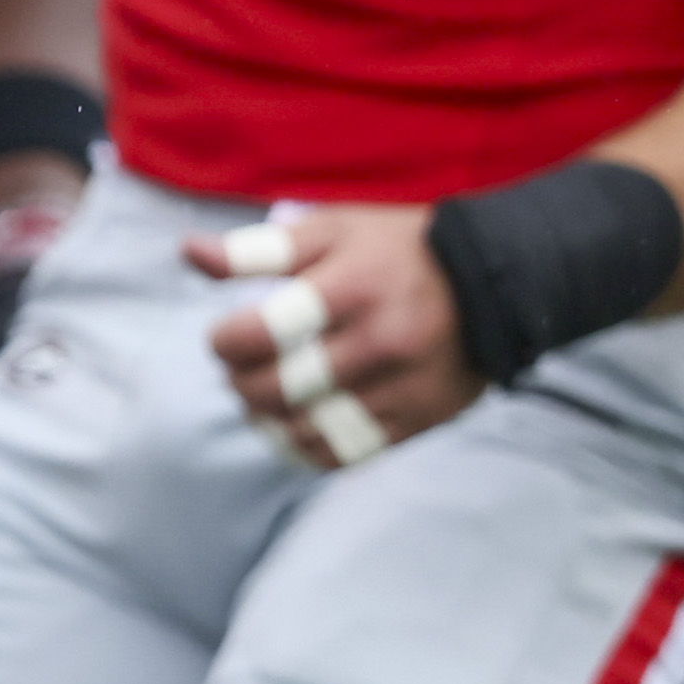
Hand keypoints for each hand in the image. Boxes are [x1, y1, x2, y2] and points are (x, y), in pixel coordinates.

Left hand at [184, 203, 485, 469]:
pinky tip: (291, 426)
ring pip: (307, 427)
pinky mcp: (418, 419)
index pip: (265, 332)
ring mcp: (403, 385)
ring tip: (261, 397)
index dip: (225, 341)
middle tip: (239, 369)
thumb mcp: (331, 231)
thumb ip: (258, 248)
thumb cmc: (394, 251)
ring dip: (266, 419)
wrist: (494, 282)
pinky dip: (304, 448)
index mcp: (354, 287)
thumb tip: (189, 254)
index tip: (224, 336)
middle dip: (241, 382)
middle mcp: (381, 340)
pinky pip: (344, 452)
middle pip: (280, 387)